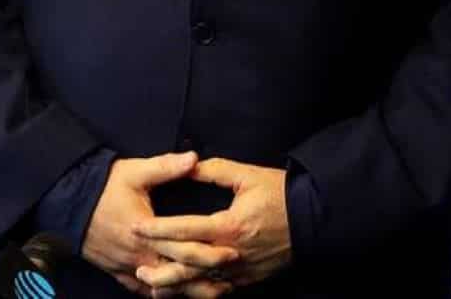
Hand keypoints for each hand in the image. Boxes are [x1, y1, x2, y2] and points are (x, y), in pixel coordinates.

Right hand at [81, 153, 229, 295]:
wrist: (68, 203)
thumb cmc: (104, 187)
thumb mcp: (136, 172)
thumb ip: (167, 167)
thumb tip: (194, 158)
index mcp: (146, 232)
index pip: (183, 249)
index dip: (209, 253)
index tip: (233, 254)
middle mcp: (137, 255)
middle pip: (176, 275)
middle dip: (203, 280)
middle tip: (231, 282)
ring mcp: (126, 267)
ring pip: (160, 288)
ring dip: (185, 292)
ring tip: (213, 293)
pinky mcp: (117, 271)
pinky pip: (141, 290)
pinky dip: (161, 294)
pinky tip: (177, 295)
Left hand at [133, 159, 291, 293]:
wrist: (314, 219)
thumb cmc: (282, 195)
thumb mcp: (250, 176)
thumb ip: (217, 171)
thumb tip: (189, 165)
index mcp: (229, 225)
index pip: (184, 229)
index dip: (157, 229)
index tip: (136, 227)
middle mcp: (230, 252)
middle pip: (185, 263)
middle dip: (157, 262)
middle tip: (136, 262)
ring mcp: (239, 269)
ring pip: (197, 283)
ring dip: (171, 284)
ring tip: (150, 283)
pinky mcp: (247, 278)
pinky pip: (217, 290)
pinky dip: (196, 292)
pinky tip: (182, 291)